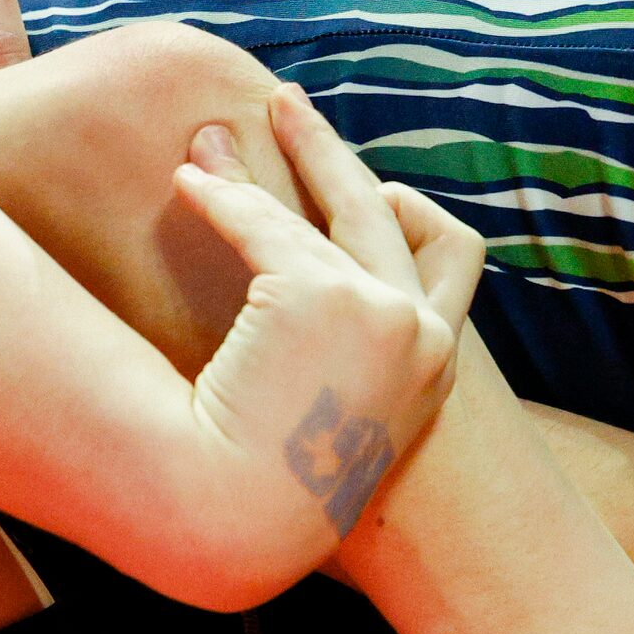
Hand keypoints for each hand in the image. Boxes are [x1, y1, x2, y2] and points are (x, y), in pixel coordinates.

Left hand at [176, 82, 472, 557]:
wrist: (238, 526)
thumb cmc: (267, 503)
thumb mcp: (325, 434)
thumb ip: (338, 378)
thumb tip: (302, 346)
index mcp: (431, 376)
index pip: (450, 264)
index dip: (409, 216)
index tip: (364, 186)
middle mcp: (422, 337)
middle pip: (392, 214)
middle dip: (331, 157)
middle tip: (286, 108)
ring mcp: (381, 312)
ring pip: (321, 209)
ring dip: (267, 160)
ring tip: (213, 133)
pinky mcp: (324, 295)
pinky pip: (266, 229)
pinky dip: (222, 202)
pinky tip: (182, 186)